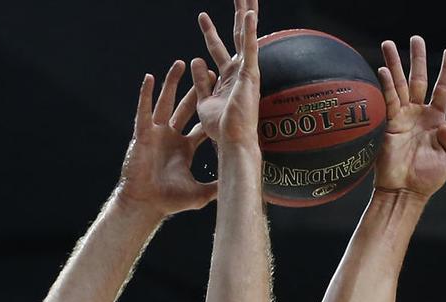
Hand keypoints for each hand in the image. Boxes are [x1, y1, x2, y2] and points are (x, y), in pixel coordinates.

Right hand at [118, 60, 217, 215]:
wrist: (145, 204)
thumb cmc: (169, 200)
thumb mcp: (200, 193)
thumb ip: (217, 186)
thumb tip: (237, 186)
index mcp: (185, 148)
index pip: (200, 125)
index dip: (210, 111)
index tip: (223, 98)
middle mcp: (171, 137)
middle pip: (185, 108)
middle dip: (196, 90)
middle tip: (209, 71)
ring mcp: (156, 134)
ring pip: (165, 102)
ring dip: (172, 83)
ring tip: (180, 64)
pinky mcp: (142, 134)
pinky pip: (144, 110)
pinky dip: (146, 94)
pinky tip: (150, 78)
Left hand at [191, 0, 259, 146]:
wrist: (233, 142)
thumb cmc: (221, 129)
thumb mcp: (203, 101)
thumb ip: (201, 80)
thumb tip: (195, 59)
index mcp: (228, 78)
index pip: (217, 48)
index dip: (209, 32)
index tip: (202, 15)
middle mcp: (239, 71)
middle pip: (237, 36)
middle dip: (237, 14)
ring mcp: (246, 72)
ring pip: (245, 36)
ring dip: (246, 14)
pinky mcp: (249, 76)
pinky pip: (249, 49)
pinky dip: (251, 32)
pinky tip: (250, 14)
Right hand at [374, 36, 445, 198]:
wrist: (405, 192)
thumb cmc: (428, 179)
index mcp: (437, 120)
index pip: (443, 89)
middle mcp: (419, 114)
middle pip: (418, 80)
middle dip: (417, 59)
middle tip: (415, 39)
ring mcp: (403, 118)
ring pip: (400, 85)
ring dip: (395, 64)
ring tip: (389, 44)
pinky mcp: (389, 125)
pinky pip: (388, 101)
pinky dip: (387, 86)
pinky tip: (385, 71)